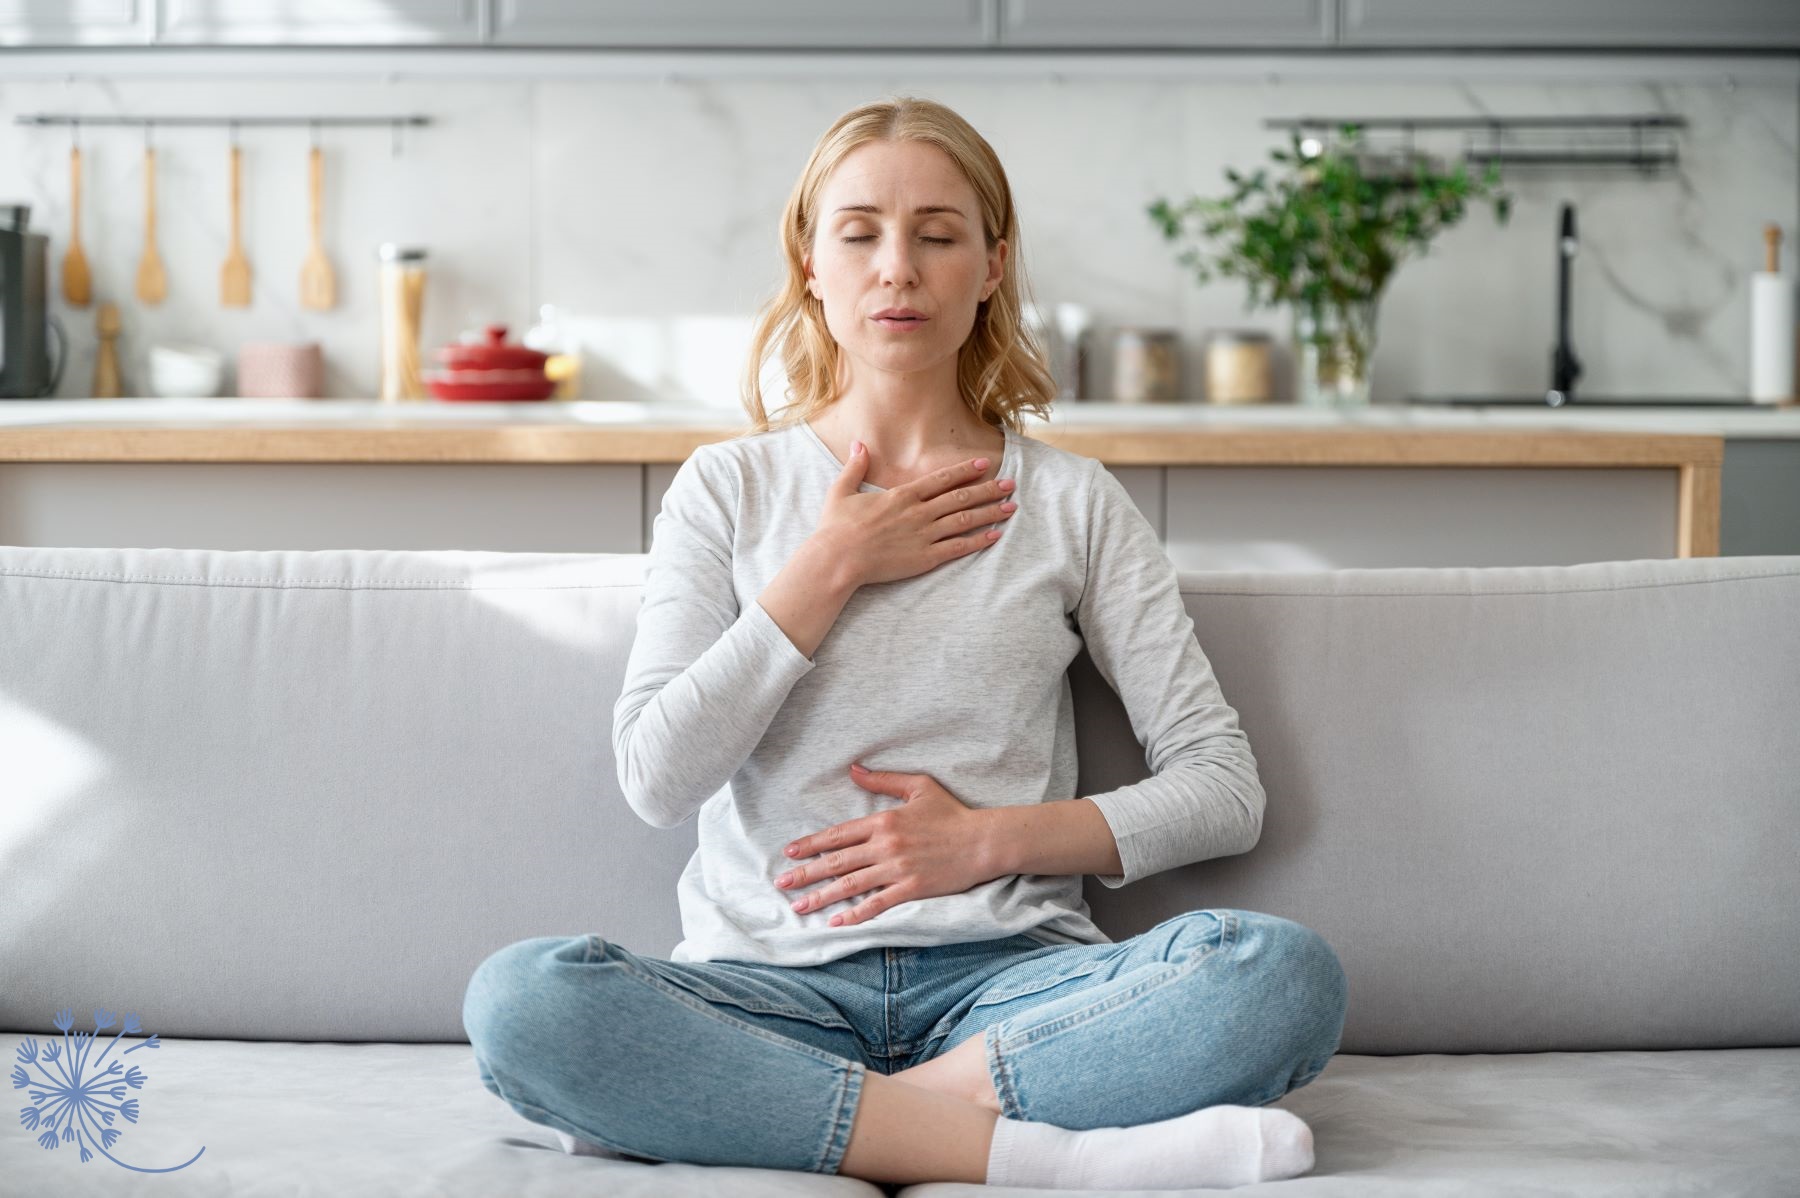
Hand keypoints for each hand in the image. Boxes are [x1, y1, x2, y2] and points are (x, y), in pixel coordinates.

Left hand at [774, 763, 1001, 927]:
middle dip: (806, 873)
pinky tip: (836, 922)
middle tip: (782, 883)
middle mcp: (885, 846)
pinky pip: (877, 904)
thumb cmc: (952, 812)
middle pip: (837, 861)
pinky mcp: (911, 889)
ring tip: (799, 906)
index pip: (838, 834)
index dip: (811, 844)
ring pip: (851, 885)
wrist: (983, 840)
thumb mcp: (918, 787)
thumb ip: (883, 780)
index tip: (790, 852)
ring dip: (822, 896)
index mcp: (884, 820)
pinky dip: (855, 915)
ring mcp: (897, 869)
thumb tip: (853, 769)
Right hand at [814, 442, 1016, 588]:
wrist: (837, 559)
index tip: (985, 464)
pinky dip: (979, 540)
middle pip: (961, 497)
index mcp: (902, 495)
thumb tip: (859, 444)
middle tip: (1010, 484)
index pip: (942, 479)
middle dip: (989, 489)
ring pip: (965, 520)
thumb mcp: (842, 491)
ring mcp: (924, 536)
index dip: (966, 470)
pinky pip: (958, 547)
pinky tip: (995, 535)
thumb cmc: (836, 528)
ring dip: (990, 512)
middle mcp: (918, 512)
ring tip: (1011, 507)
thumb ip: (855, 466)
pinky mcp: (924, 558)